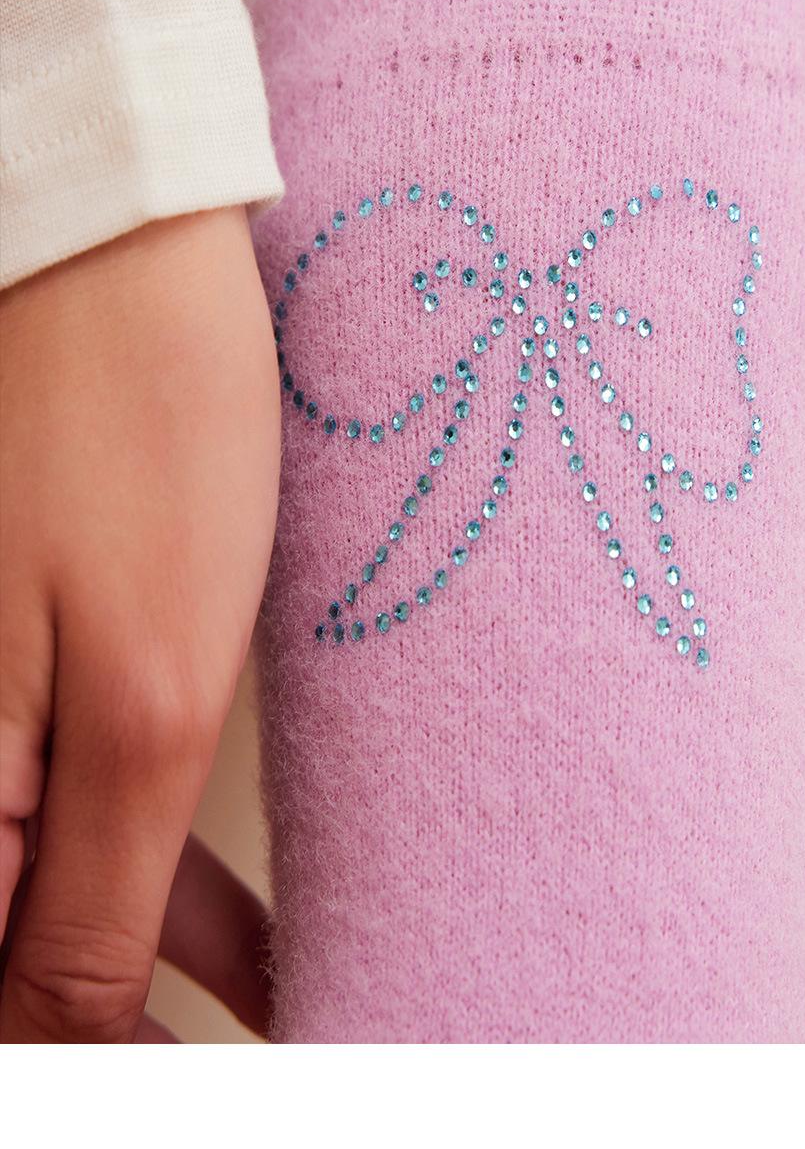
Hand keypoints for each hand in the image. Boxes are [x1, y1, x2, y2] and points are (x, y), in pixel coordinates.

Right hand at [0, 208, 279, 1040]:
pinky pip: (82, 803)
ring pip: (52, 890)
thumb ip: (83, 889)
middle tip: (231, 1072)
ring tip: (272, 1023)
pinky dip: (157, 877)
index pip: (4, 1007)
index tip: (201, 1097)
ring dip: (152, 971)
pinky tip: (245, 929)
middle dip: (113, 1035)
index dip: (91, 1074)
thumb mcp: (141, 685)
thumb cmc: (134, 434)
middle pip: (15, 951)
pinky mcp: (30, 654)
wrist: (115, 247)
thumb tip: (65, 1051)